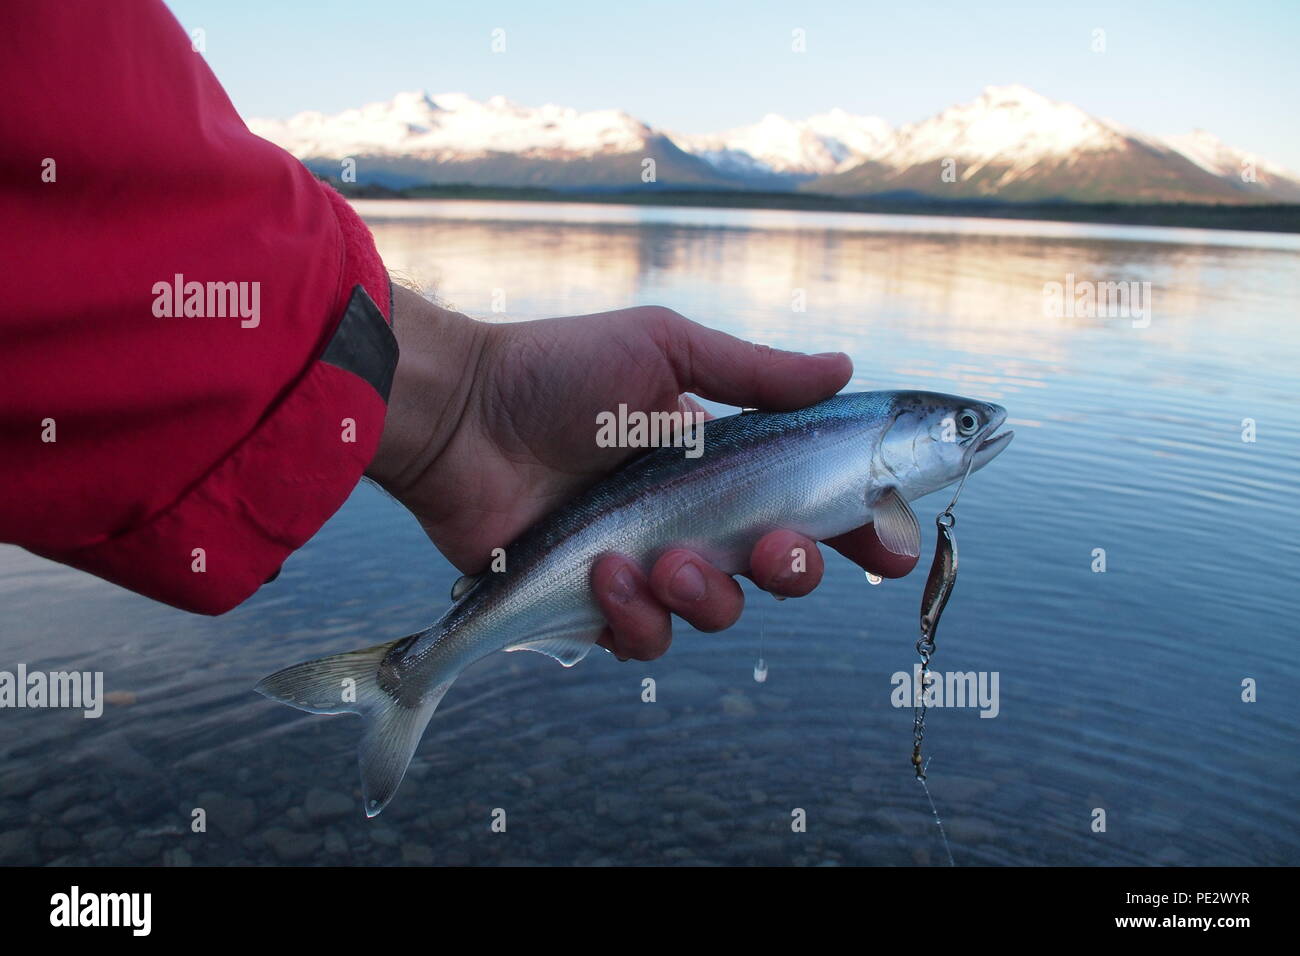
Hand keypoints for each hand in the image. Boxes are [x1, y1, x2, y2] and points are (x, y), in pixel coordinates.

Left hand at [368, 286, 919, 660]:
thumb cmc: (554, 371)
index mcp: (723, 461)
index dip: (862, 528)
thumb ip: (756, 372)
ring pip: (720, 614)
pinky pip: (645, 640)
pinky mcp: (596, 603)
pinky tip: (603, 571)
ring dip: (704, 596)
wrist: (460, 415)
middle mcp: (695, 517)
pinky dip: (634, 616)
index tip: (890, 545)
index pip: (813, 503)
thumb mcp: (663, 348)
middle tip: (769, 549)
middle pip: (783, 571)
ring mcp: (647, 564)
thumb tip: (845, 368)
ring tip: (658, 560)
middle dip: (793, 569)